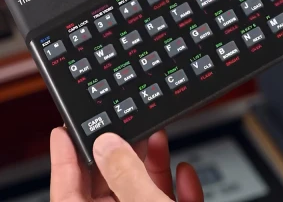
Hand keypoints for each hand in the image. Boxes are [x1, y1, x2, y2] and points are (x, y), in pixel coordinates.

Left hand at [50, 127, 202, 201]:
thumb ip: (126, 176)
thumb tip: (107, 144)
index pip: (66, 190)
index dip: (62, 158)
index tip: (62, 129)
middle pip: (109, 182)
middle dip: (120, 150)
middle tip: (123, 124)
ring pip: (142, 189)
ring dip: (153, 162)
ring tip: (157, 137)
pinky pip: (171, 201)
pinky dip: (180, 187)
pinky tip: (185, 171)